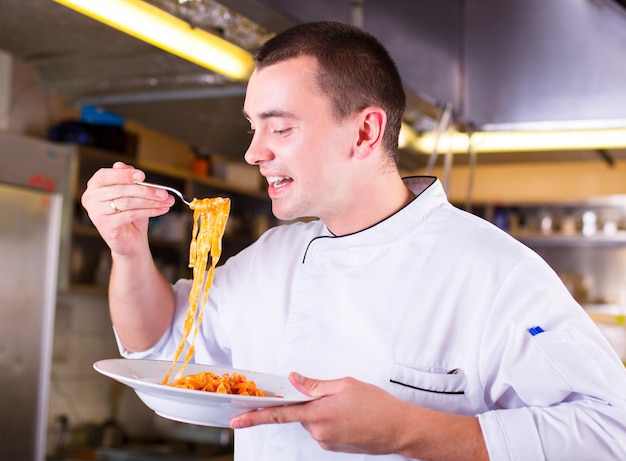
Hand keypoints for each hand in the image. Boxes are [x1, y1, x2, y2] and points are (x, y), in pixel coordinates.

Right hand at [81, 161, 174, 256]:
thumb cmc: (130, 214)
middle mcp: (90, 198)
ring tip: (166, 201)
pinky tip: (161, 210)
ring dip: (151, 201)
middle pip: (120, 190)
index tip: (142, 175)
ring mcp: (96, 213)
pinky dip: (149, 211)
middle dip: (146, 190)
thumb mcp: (132, 193)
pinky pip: (130, 215)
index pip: (105, 175)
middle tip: (164, 193)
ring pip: (127, 202)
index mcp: (94, 186)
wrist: (131, 240)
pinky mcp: (105, 226)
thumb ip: (127, 179)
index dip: (123, 174)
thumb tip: (122, 165)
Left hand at [230, 373, 412, 454]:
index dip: (255, 416)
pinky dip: (329, 419)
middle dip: (308, 402)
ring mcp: (326, 442)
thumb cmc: (377, 405)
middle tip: (333, 395)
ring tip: (349, 405)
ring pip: (312, 421)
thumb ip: (314, 384)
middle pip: (299, 414)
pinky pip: (322, 429)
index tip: (237, 420)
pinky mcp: (334, 447)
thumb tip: (293, 379)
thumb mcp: (344, 385)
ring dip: (322, 411)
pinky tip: (349, 414)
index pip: (279, 415)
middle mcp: (319, 432)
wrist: (399, 429)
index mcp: (318, 414)